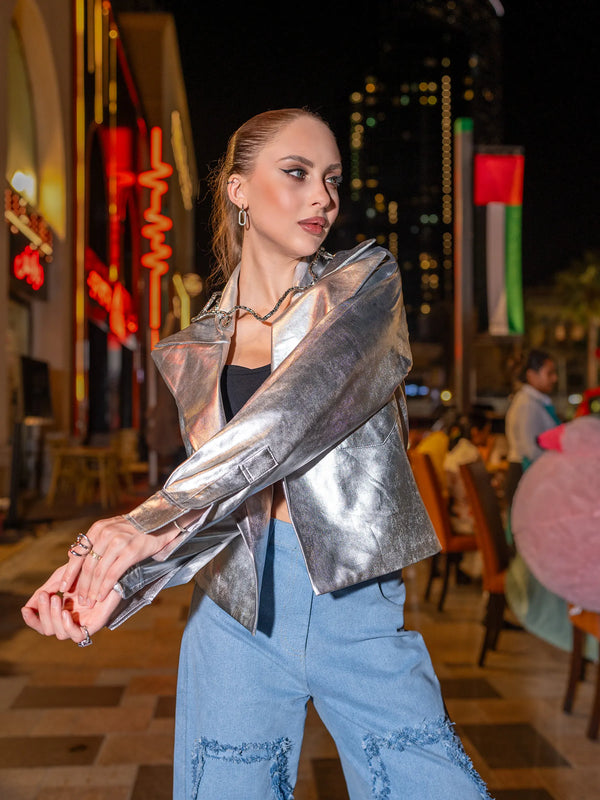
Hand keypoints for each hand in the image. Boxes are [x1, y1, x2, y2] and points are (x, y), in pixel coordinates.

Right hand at [21, 563, 120, 643]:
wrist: (110, 566)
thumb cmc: (88, 571)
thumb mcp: (62, 579)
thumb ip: (45, 591)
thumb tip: (27, 606)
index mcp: (62, 610)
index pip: (42, 624)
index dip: (32, 619)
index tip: (25, 609)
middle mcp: (71, 619)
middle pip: (48, 630)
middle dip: (43, 613)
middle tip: (46, 596)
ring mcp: (83, 623)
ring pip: (59, 634)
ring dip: (53, 616)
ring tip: (56, 598)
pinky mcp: (96, 624)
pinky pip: (78, 636)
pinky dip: (68, 626)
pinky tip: (66, 612)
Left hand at [59, 515, 179, 605]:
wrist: (160, 521)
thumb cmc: (134, 529)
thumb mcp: (111, 530)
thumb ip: (94, 543)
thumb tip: (72, 556)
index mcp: (98, 529)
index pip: (78, 554)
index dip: (69, 573)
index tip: (63, 588)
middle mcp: (106, 533)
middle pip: (88, 565)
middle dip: (82, 586)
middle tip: (79, 600)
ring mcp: (119, 541)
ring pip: (99, 571)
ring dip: (92, 589)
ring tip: (89, 601)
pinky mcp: (131, 550)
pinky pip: (113, 573)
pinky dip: (105, 587)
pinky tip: (102, 596)